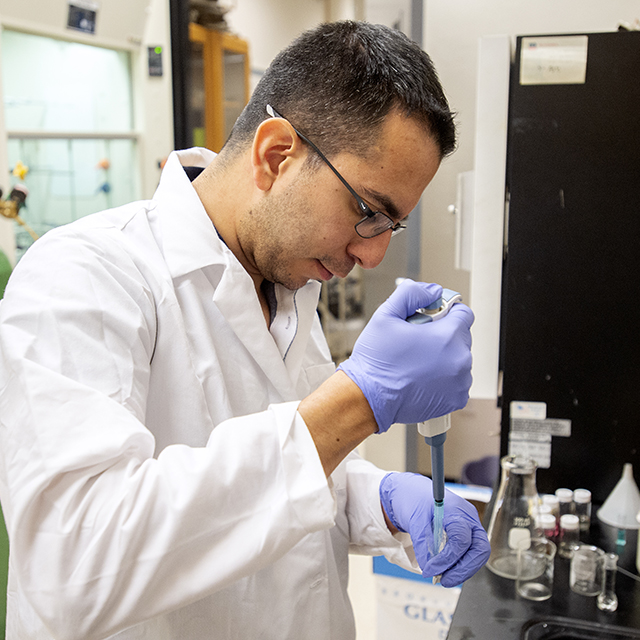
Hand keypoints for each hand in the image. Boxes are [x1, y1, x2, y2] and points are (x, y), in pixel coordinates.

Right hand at [337, 279, 472, 432]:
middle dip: (442, 336)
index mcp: (448, 336)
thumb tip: (432, 291)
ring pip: (458, 360)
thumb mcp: (386, 315)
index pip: (463, 313)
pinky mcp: (455, 400)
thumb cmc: (376, 361)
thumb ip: (412, 294)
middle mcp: (460, 360)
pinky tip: (421, 378)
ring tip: (416, 363)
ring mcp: (460, 382)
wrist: (368, 398)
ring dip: (443, 358)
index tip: (432, 317)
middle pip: (460, 338)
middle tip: (416, 342)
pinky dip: (443, 380)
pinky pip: (456, 382)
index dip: (446, 312)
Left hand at [380, 472, 489, 586]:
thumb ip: (423, 545)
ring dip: (462, 570)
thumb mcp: (414, 521)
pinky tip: (447, 570)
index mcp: (456, 509)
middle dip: (464, 569)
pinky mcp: (468, 533)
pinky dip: (460, 564)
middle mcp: (469, 517)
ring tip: (443, 578)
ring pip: (478, 554)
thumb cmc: (415, 501)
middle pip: (479, 549)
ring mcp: (471, 525)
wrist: (414, 492)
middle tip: (445, 580)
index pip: (461, 539)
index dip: (447, 559)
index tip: (431, 570)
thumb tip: (430, 570)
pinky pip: (471, 552)